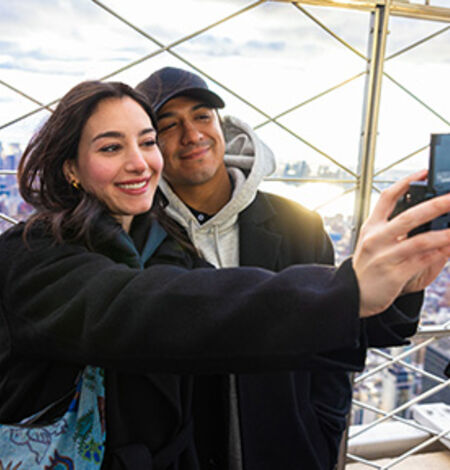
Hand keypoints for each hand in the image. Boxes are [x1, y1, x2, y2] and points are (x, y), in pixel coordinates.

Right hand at [353, 170, 449, 317]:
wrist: (353, 294)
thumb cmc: (369, 266)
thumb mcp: (374, 243)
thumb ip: (395, 229)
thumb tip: (427, 218)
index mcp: (371, 227)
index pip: (387, 197)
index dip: (406, 182)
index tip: (423, 172)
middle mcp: (376, 238)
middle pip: (409, 216)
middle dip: (436, 205)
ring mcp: (384, 256)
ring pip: (419, 241)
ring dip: (445, 234)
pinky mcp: (393, 274)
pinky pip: (421, 261)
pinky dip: (439, 253)